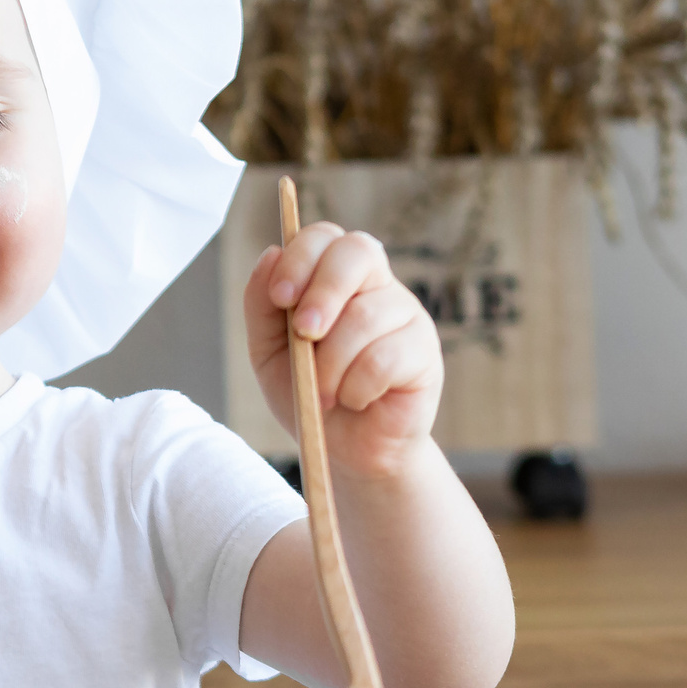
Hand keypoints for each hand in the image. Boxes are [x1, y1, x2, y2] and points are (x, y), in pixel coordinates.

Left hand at [246, 222, 443, 479]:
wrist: (343, 450)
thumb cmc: (308, 393)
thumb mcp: (269, 351)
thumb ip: (262, 305)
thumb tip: (270, 252)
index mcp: (336, 278)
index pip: (326, 237)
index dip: (301, 258)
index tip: (280, 297)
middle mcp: (376, 286)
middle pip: (358, 252)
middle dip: (323, 291)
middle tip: (304, 334)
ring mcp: (406, 315)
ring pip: (366, 316)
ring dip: (332, 363)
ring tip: (324, 394)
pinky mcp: (424, 353)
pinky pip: (385, 358)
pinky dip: (357, 387)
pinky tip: (355, 400)